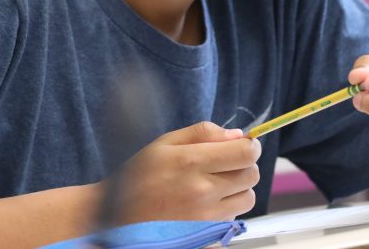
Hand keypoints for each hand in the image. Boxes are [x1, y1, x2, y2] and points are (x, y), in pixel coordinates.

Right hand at [112, 121, 260, 221]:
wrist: (117, 216)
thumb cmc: (139, 176)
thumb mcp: (165, 143)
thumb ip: (203, 133)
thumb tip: (238, 135)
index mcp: (192, 163)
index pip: (245, 153)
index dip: (251, 145)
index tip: (244, 144)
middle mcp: (203, 192)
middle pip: (251, 175)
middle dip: (244, 165)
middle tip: (226, 163)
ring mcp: (206, 217)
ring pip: (247, 198)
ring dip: (238, 189)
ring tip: (215, 184)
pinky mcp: (206, 235)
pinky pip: (233, 218)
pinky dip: (228, 208)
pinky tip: (207, 203)